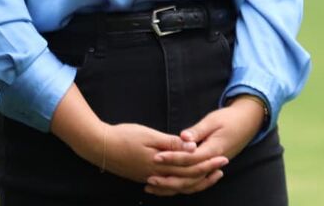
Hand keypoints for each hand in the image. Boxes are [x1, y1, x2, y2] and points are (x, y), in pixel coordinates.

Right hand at [97, 122, 211, 184]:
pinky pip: (167, 188)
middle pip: (188, 177)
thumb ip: (170, 143)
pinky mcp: (145, 178)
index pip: (190, 165)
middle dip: (207, 172)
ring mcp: (151, 179)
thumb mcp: (148, 135)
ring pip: (179, 186)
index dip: (207, 162)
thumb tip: (191, 146)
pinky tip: (184, 184)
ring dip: (196, 182)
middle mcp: (158, 175)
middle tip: (223, 166)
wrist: (100, 147)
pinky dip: (179, 187)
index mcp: (161, 163)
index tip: (222, 156)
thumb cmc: (123, 136)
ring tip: (209, 176)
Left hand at [143, 96, 264, 195]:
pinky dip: (181, 184)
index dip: (172, 158)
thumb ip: (197, 131)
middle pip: (190, 176)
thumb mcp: (212, 121)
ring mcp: (213, 167)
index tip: (156, 156)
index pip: (189, 158)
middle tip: (150, 178)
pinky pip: (195, 180)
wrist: (248, 123)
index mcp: (214, 150)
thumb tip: (183, 137)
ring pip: (192, 182)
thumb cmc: (229, 119)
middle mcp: (213, 162)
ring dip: (173, 185)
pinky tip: (167, 184)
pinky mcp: (210, 167)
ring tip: (154, 186)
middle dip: (169, 177)